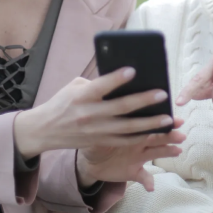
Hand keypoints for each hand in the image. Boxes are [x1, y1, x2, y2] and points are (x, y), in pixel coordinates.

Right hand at [14, 67, 178, 158]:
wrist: (44, 130)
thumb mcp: (75, 87)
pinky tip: (155, 132)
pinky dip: (141, 137)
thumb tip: (122, 80)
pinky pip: (124, 140)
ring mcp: (96, 131)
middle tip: (163, 94)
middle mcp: (89, 114)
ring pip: (127, 128)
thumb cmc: (62, 102)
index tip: (133, 70)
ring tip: (168, 118)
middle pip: (120, 108)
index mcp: (82, 96)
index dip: (116, 79)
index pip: (101, 86)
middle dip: (143, 101)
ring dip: (150, 124)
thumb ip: (97, 84)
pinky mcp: (100, 142)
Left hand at [76, 117, 185, 190]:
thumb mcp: (97, 133)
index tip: (174, 120)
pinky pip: (144, 177)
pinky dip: (148, 182)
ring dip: (167, 152)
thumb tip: (106, 119)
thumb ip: (104, 128)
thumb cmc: (96, 141)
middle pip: (157, 138)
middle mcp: (139, 143)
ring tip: (178, 151)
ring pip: (156, 153)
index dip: (162, 122)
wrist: (91, 161)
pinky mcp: (134, 172)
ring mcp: (138, 157)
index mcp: (132, 131)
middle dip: (170, 136)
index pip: (149, 124)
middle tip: (181, 135)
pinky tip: (151, 187)